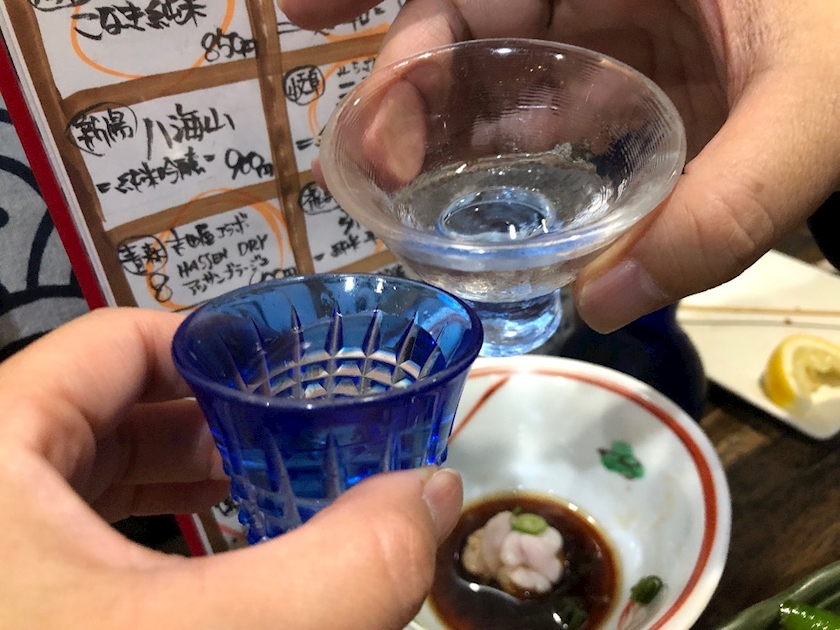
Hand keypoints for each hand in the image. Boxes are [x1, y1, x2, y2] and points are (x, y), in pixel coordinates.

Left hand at [0, 307, 461, 628]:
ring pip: (86, 474)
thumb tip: (433, 493)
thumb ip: (347, 566)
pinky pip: (70, 537)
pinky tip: (202, 563)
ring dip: (180, 478)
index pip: (116, 342)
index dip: (217, 347)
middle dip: (211, 419)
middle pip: (103, 404)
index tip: (295, 377)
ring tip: (261, 490)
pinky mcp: (6, 596)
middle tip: (296, 436)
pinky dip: (145, 536)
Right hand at [284, 0, 839, 330]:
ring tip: (394, 190)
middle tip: (376, 162)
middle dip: (404, 83)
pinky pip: (530, 115)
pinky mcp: (612, 85)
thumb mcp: (816, 108)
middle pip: (468, 20)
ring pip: (488, 75)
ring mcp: (601, 36)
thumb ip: (730, 202)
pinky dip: (485, 155)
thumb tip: (605, 299)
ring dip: (430, 130)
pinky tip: (454, 196)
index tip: (298, 13)